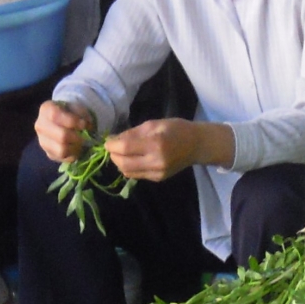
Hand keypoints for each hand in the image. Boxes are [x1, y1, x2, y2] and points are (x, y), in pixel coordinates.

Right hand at [36, 101, 92, 162]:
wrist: (62, 122)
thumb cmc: (69, 112)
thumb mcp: (75, 106)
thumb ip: (81, 113)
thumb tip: (87, 125)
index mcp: (46, 110)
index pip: (56, 116)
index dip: (73, 121)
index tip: (84, 124)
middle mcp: (41, 126)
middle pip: (61, 136)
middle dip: (77, 138)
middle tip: (84, 137)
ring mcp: (43, 142)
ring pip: (62, 150)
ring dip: (75, 148)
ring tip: (81, 143)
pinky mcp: (49, 154)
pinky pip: (64, 158)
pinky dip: (73, 155)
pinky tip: (76, 147)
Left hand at [104, 119, 233, 181]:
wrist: (196, 145)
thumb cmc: (176, 129)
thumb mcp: (154, 124)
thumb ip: (133, 133)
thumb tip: (114, 139)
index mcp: (156, 144)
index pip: (125, 148)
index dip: (111, 145)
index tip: (107, 141)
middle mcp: (156, 162)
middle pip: (123, 164)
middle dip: (113, 155)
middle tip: (112, 147)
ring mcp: (157, 173)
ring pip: (127, 172)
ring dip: (119, 163)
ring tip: (121, 153)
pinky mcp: (158, 179)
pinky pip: (136, 175)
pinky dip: (129, 167)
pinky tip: (132, 159)